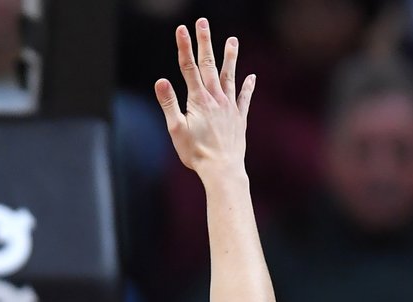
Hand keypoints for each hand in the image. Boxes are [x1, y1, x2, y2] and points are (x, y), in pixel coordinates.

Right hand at [156, 18, 254, 175]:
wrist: (222, 168)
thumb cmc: (195, 152)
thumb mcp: (176, 130)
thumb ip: (169, 104)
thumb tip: (161, 81)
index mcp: (198, 100)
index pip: (188, 67)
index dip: (184, 47)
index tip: (181, 30)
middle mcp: (216, 98)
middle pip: (209, 64)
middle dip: (204, 42)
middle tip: (203, 22)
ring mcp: (230, 106)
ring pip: (230, 76)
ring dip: (230, 57)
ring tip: (232, 40)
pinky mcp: (239, 117)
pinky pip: (244, 97)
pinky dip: (247, 86)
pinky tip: (251, 77)